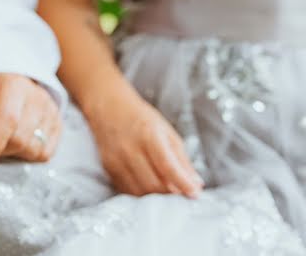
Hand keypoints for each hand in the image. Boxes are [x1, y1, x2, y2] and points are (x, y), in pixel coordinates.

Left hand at [0, 73, 61, 166]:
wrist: (5, 83)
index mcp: (13, 86)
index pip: (9, 119)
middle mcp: (37, 97)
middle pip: (21, 138)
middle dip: (1, 149)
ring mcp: (51, 110)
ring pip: (35, 149)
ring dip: (16, 153)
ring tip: (6, 138)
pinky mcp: (58, 124)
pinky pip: (45, 153)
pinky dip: (30, 154)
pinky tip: (20, 141)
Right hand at [83, 86, 203, 197]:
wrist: (108, 108)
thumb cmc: (142, 119)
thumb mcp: (167, 133)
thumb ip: (182, 160)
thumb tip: (196, 184)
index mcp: (149, 135)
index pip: (167, 165)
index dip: (182, 183)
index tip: (195, 194)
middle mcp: (130, 149)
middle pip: (154, 184)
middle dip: (171, 194)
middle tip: (182, 195)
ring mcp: (117, 160)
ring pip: (140, 191)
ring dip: (157, 197)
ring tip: (167, 192)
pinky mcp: (108, 169)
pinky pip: (128, 190)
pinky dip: (142, 194)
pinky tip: (150, 189)